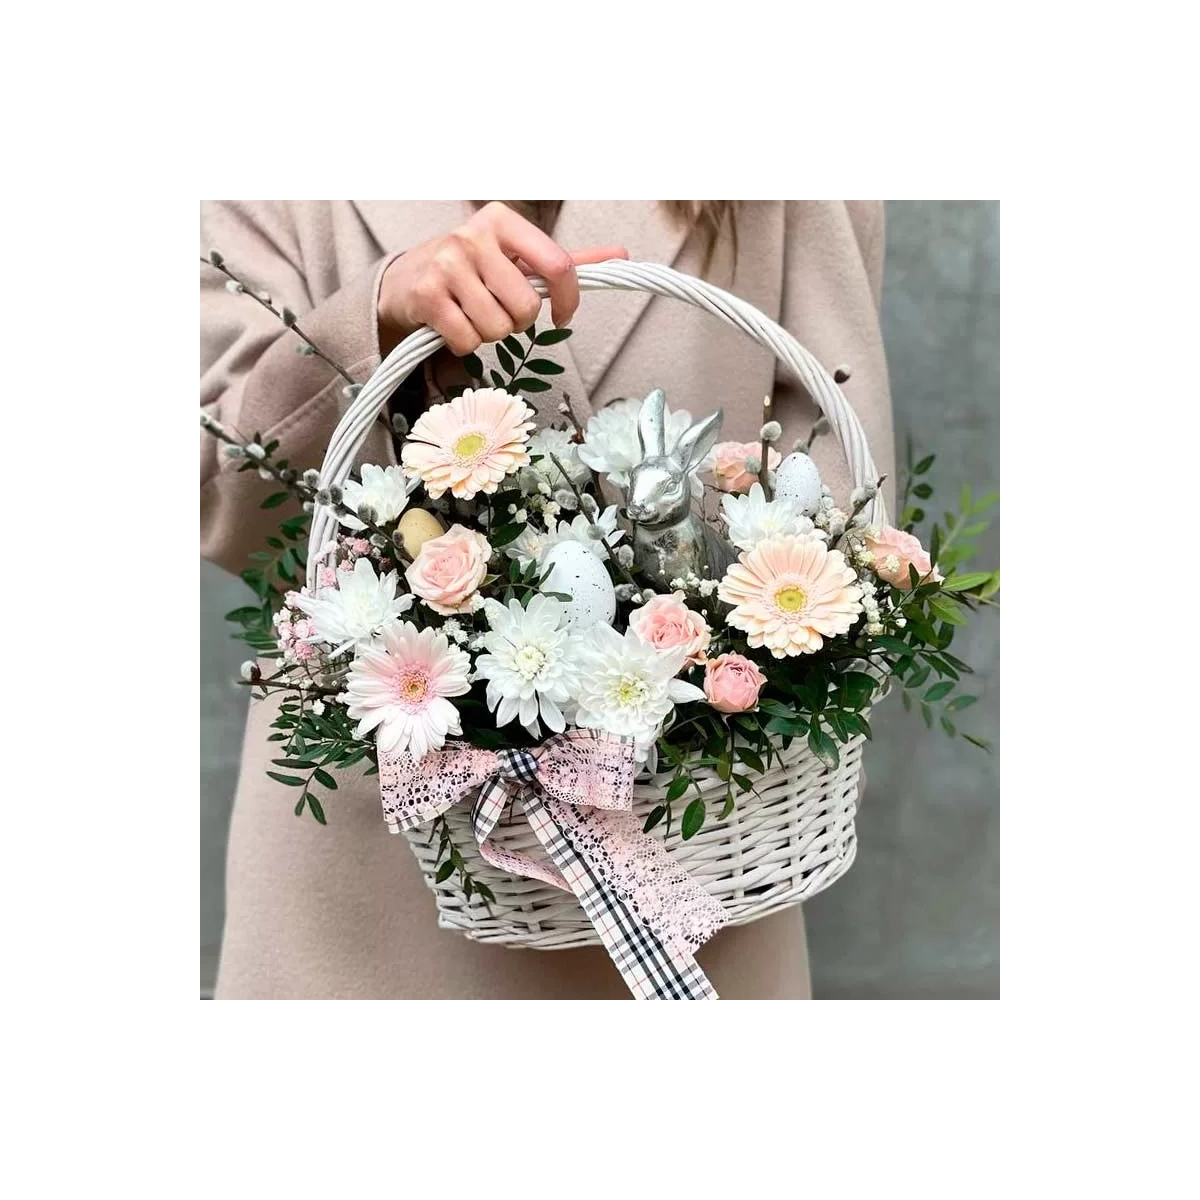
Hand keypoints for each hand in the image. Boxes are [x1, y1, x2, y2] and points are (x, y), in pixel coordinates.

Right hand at [378, 201, 627, 354]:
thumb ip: (564, 261)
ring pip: (498, 328)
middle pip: (527, 307)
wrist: (406, 279)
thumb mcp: (516, 256)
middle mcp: (474, 236)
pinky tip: (453, 324)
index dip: (568, 300)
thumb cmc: (472, 269)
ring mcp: (448, 264)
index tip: (563, 315)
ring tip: (473, 314)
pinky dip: (465, 344)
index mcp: (504, 221)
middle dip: (517, 320)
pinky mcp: (427, 295)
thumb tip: (621, 255)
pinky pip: (468, 341)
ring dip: (490, 333)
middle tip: (498, 309)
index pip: (558, 265)